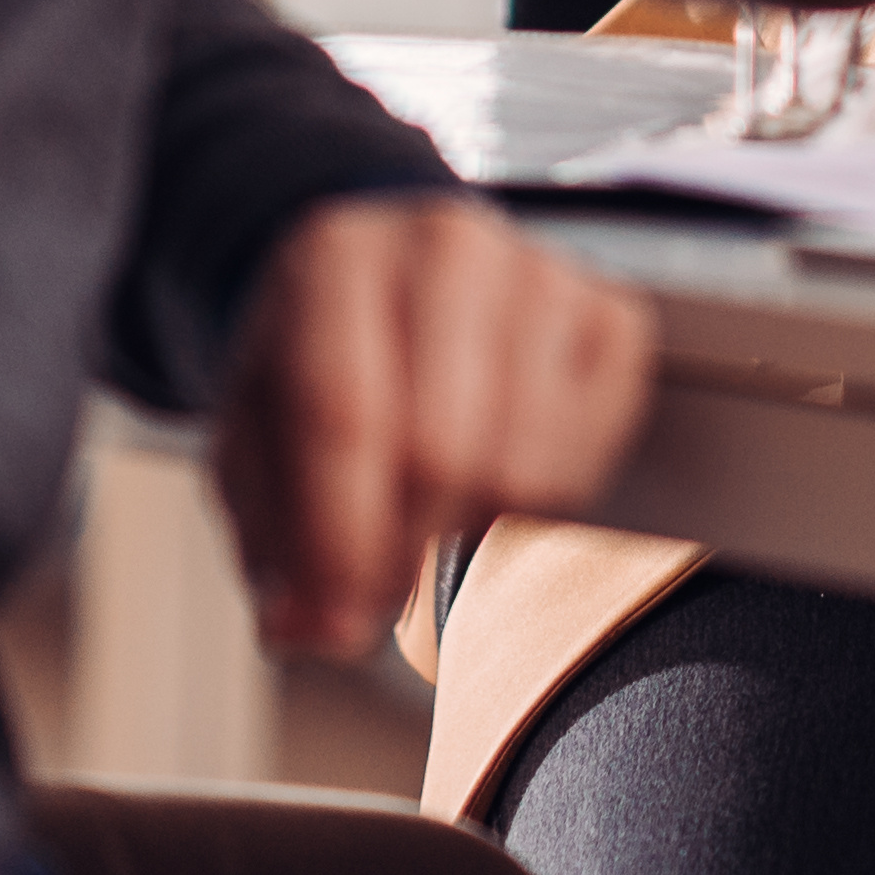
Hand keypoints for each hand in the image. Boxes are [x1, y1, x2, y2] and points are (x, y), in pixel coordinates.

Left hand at [208, 193, 656, 657]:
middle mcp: (447, 245)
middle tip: (384, 590)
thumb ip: (272, 540)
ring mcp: (541, 272)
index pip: (342, 413)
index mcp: (336, 258)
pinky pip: (591, 459)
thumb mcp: (260, 444)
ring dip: (472, 536)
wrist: (396, 294)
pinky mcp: (614, 314)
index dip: (339, 538)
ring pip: (524, 467)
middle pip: (441, 447)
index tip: (336, 622)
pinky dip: (545, 509)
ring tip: (433, 524)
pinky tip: (498, 488)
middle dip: (405, 552)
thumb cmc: (326, 370)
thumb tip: (311, 630)